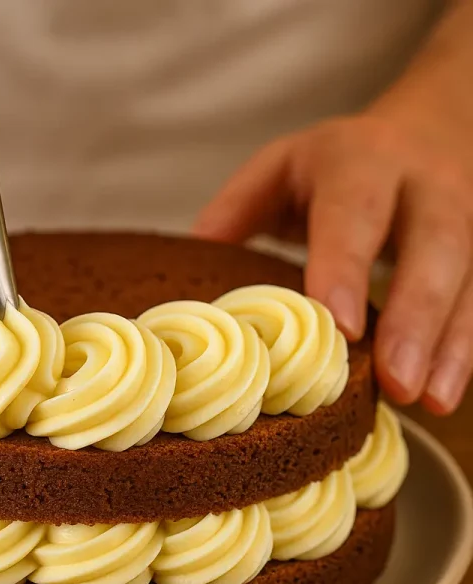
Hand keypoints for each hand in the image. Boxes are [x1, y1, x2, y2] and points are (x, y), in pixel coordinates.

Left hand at [195, 114, 472, 415]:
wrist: (428, 129)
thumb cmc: (336, 164)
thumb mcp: (281, 165)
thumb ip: (239, 206)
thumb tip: (193, 256)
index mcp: (360, 161)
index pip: (355, 214)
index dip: (348, 268)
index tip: (340, 326)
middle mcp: (422, 186)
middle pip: (434, 246)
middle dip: (416, 316)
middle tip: (396, 381)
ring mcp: (465, 216)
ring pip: (468, 278)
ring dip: (451, 344)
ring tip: (429, 400)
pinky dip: (463, 349)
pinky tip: (442, 395)